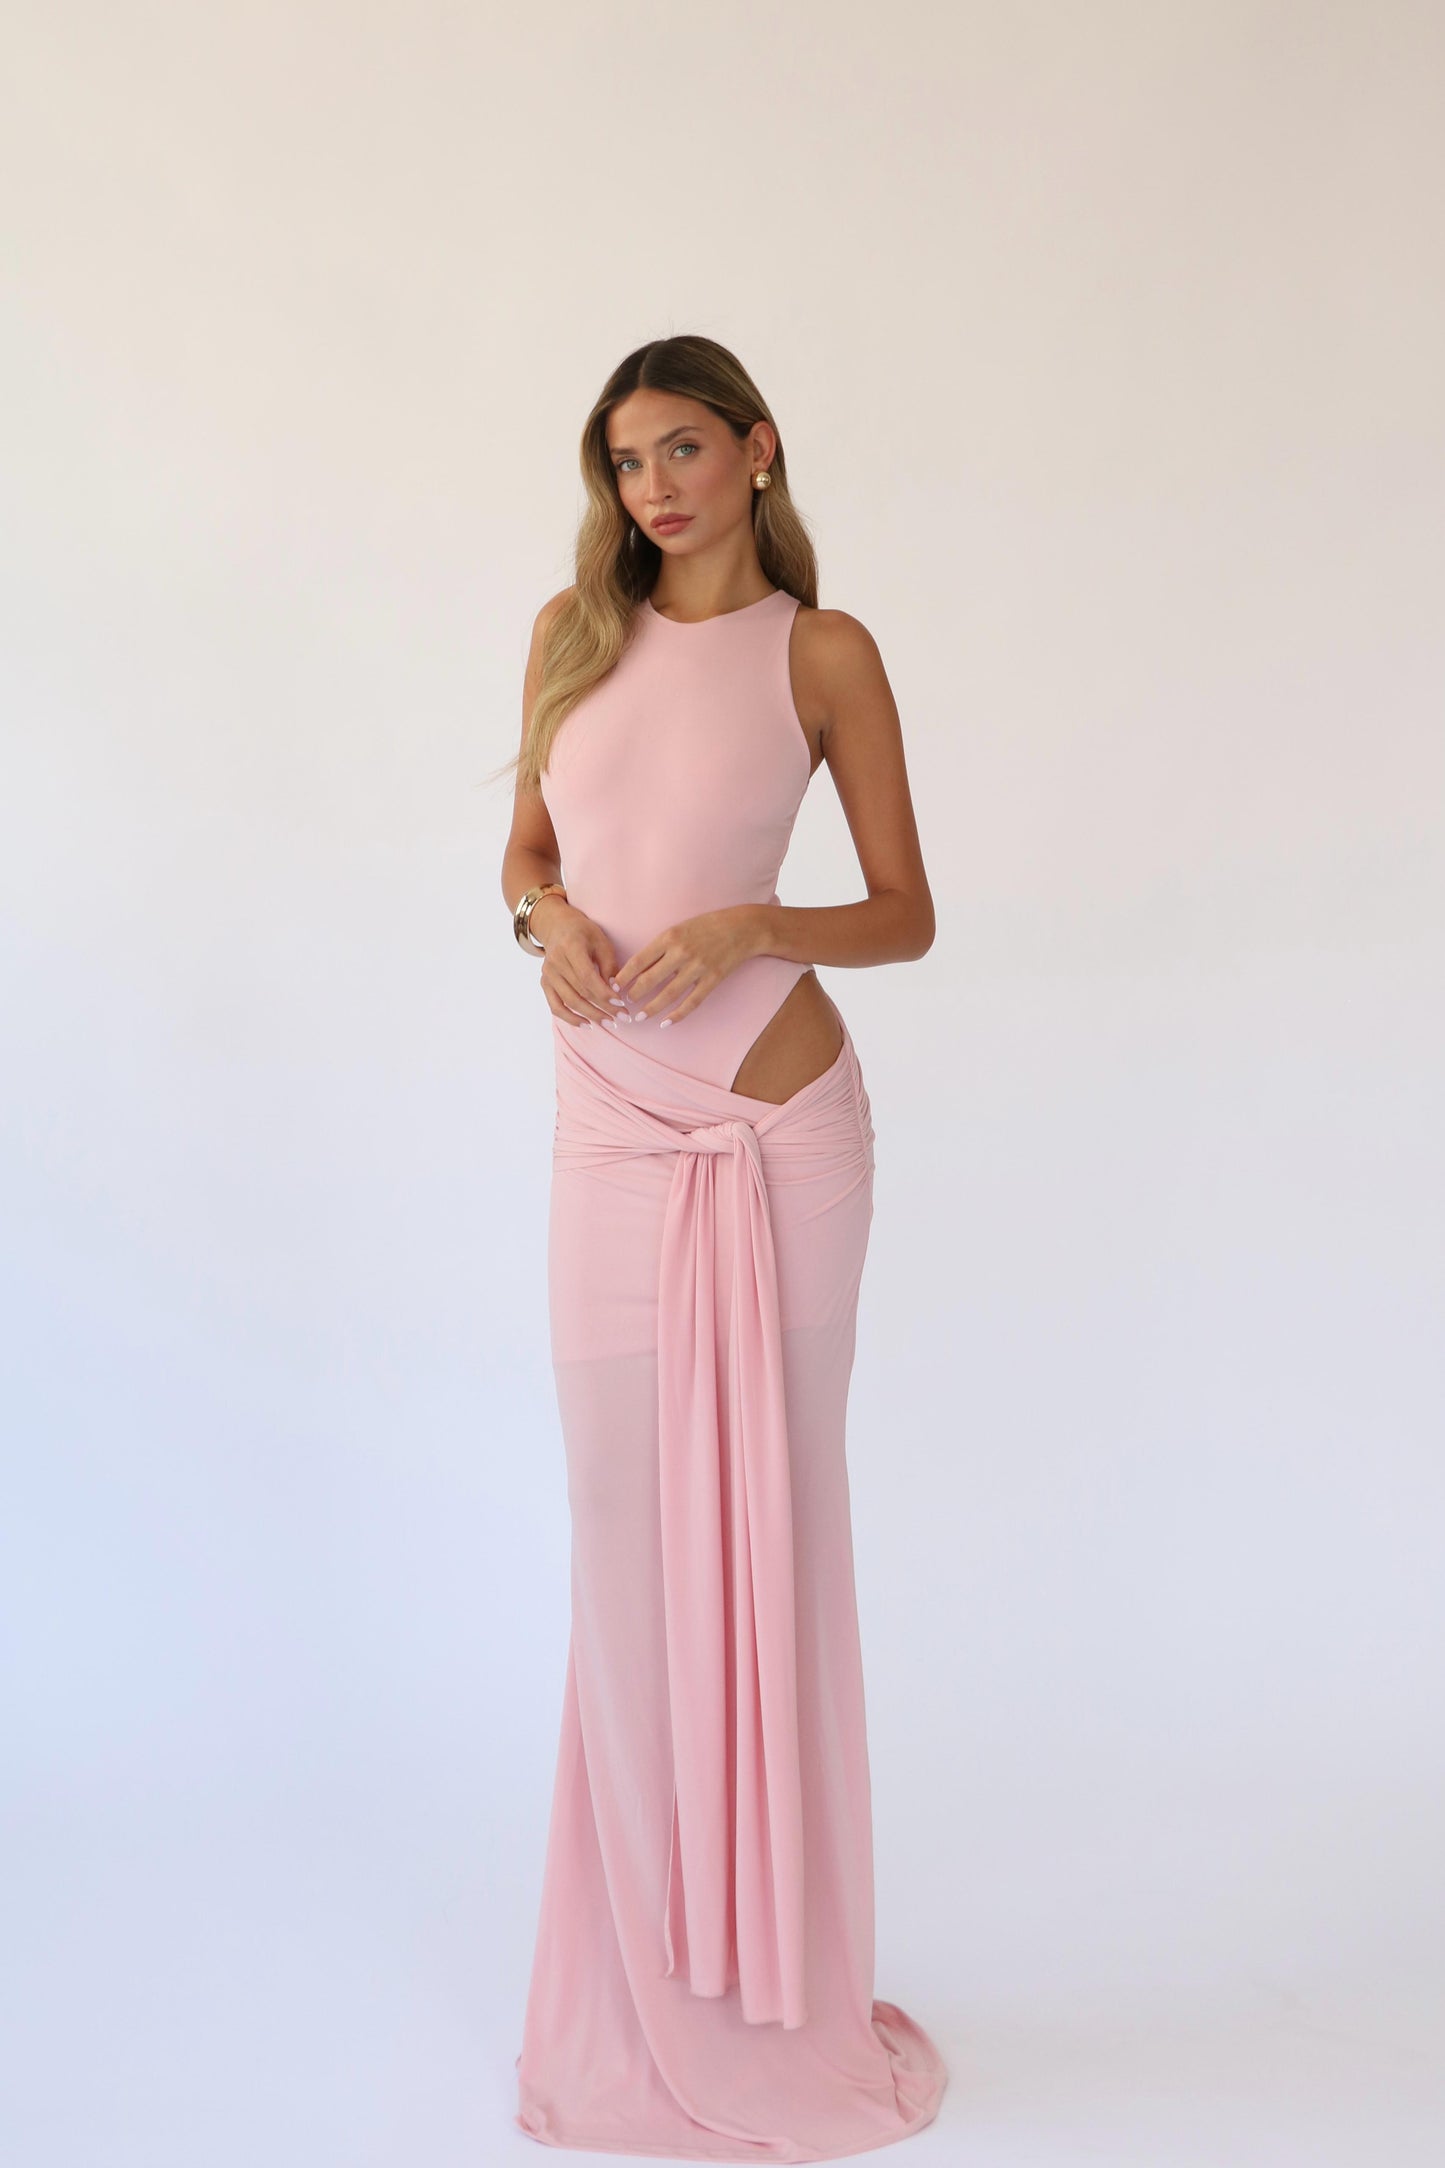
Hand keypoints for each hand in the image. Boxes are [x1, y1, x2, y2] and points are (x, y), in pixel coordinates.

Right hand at [535, 902, 623, 1026]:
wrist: (557, 926)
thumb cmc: (584, 933)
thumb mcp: (601, 941)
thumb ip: (609, 965)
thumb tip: (615, 991)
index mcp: (570, 947)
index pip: (587, 977)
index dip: (603, 993)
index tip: (620, 1004)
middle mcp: (555, 962)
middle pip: (580, 991)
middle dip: (603, 1007)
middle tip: (622, 1018)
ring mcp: (548, 974)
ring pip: (569, 1001)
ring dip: (591, 1016)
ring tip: (609, 1023)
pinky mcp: (545, 983)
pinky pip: (556, 1006)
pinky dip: (570, 1018)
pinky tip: (587, 1025)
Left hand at [613, 907, 759, 1024]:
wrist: (742, 928)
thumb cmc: (706, 926)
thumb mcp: (679, 928)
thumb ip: (660, 947)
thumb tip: (638, 970)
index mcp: (669, 937)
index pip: (639, 961)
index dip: (624, 976)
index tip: (613, 986)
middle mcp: (681, 952)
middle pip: (650, 980)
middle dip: (634, 995)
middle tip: (623, 1005)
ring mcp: (698, 967)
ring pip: (669, 994)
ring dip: (652, 1008)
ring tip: (639, 1017)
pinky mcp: (712, 979)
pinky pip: (692, 1002)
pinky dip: (678, 1015)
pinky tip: (666, 1023)